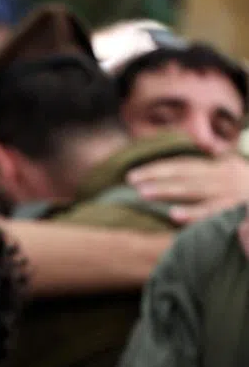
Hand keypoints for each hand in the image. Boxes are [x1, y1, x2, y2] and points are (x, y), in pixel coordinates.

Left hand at [128, 153, 248, 224]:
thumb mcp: (235, 172)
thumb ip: (217, 161)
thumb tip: (204, 149)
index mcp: (221, 166)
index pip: (184, 164)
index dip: (157, 168)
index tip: (132, 175)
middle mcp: (225, 176)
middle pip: (185, 174)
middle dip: (157, 177)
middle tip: (132, 182)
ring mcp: (231, 192)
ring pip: (195, 189)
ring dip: (169, 191)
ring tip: (144, 194)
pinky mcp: (236, 210)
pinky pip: (212, 212)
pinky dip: (194, 214)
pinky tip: (174, 217)